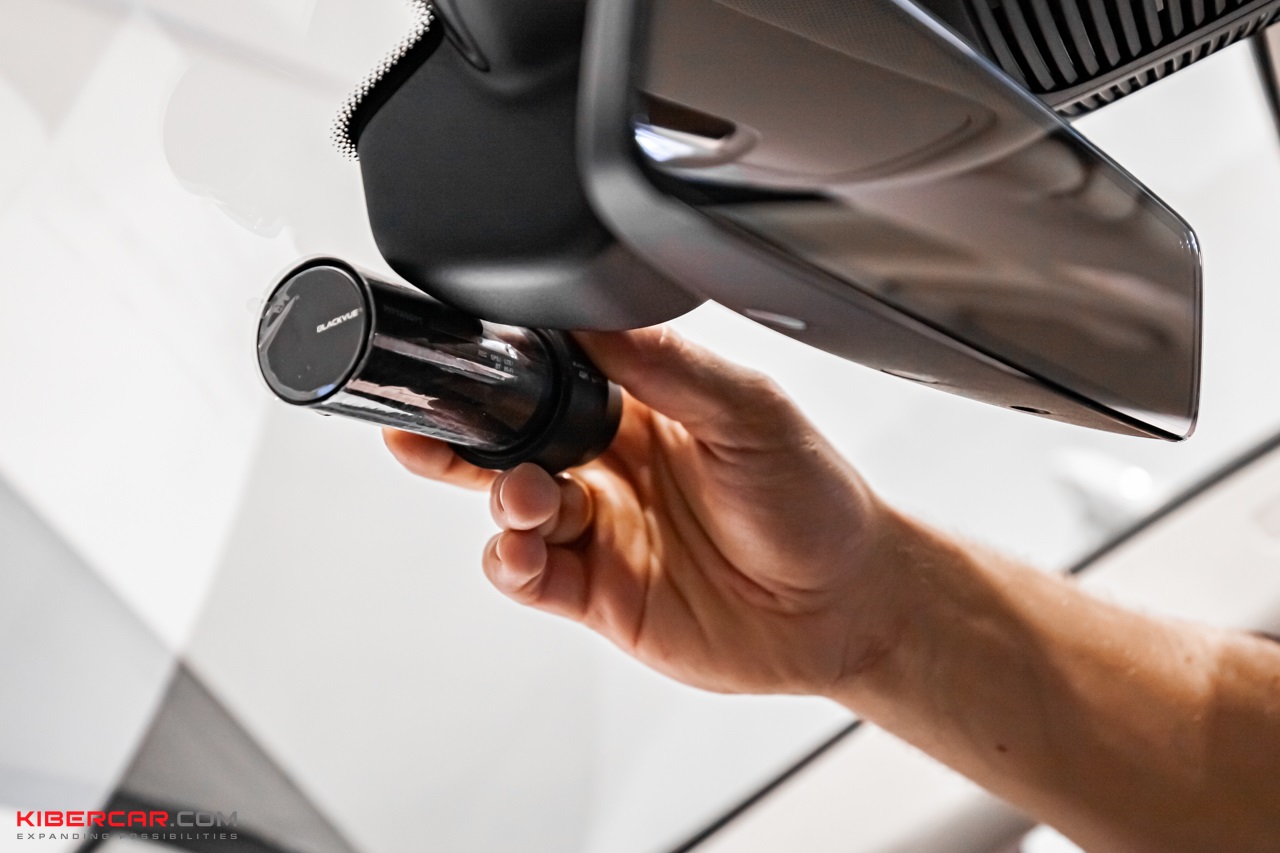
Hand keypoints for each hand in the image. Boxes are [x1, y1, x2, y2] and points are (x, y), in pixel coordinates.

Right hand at [385, 327, 906, 695]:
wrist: (845, 605)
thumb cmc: (812, 500)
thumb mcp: (750, 411)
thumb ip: (671, 366)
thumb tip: (598, 316)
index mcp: (641, 408)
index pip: (550, 378)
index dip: (499, 374)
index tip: (459, 360)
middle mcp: (611, 466)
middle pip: (510, 443)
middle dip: (459, 436)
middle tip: (421, 430)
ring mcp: (602, 531)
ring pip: (512, 510)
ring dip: (502, 502)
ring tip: (527, 501)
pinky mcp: (599, 595)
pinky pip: (531, 577)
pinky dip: (511, 564)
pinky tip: (523, 552)